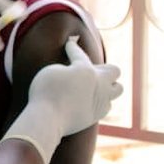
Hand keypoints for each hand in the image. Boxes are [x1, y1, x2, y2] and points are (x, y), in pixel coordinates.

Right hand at [2, 37, 122, 163]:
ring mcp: (101, 100)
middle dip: (104, 68)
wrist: (48, 119)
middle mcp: (99, 83)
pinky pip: (107, 106)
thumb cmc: (45, 92)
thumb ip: (67, 68)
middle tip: (91, 70)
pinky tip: (92, 101)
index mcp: (86, 69)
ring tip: (97, 86)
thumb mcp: (51, 71)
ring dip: (109, 86)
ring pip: (118, 89)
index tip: (70, 44)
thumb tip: (74, 73)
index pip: (80, 54)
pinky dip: (101, 101)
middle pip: (114, 70)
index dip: (72, 48)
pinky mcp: (96, 115)